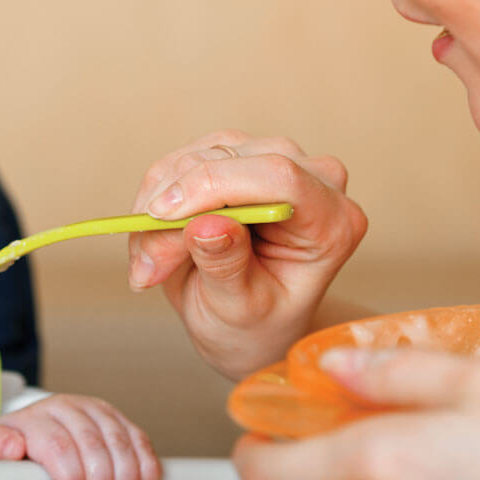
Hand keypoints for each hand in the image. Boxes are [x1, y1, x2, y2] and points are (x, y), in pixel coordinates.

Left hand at [0, 394, 159, 479]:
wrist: (32, 430)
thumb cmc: (16, 448)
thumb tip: (12, 447)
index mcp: (37, 416)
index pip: (61, 449)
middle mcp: (68, 407)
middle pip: (96, 453)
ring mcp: (96, 410)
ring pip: (123, 449)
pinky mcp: (119, 419)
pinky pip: (142, 444)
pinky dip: (145, 471)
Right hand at [128, 130, 367, 379]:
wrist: (249, 325)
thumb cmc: (256, 325)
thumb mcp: (241, 310)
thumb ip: (227, 267)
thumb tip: (205, 225)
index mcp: (332, 221)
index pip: (278, 175)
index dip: (214, 185)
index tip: (162, 216)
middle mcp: (311, 179)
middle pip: (230, 160)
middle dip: (175, 212)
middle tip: (147, 272)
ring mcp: (272, 160)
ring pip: (195, 157)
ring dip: (157, 211)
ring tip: (151, 267)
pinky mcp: (236, 154)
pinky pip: (178, 162)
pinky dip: (155, 200)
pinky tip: (155, 241)